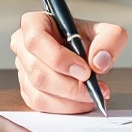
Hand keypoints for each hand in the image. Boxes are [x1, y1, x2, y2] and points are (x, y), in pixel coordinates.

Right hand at [12, 10, 127, 112]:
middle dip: (69, 86)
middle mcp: (23, 46)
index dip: (59, 58)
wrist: (84, 53)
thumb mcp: (107, 32)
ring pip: (38, 92)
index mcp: (34, 23)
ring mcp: (22, 69)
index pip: (36, 40)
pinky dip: (64, 108)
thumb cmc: (88, 39)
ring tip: (90, 96)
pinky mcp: (27, 89)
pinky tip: (81, 102)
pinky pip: (40, 105)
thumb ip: (109, 41)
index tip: (84, 71)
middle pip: (38, 72)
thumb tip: (99, 62)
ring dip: (69, 100)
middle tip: (93, 89)